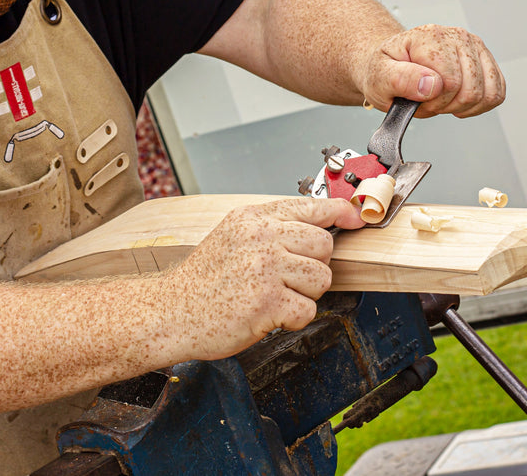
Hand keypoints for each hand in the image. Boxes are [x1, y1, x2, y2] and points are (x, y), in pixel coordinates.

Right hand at [162, 198, 363, 360]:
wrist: (170, 312)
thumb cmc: (203, 281)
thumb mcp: (233, 237)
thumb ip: (271, 228)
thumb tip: (321, 223)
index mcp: (254, 218)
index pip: (311, 207)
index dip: (340, 213)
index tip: (356, 218)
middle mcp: (261, 237)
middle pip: (325, 245)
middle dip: (313, 267)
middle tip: (286, 280)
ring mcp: (265, 268)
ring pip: (322, 278)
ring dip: (305, 295)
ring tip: (275, 298)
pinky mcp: (267, 302)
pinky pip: (308, 310)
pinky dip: (293, 320)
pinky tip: (269, 316)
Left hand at [361, 24, 504, 117]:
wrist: (392, 63)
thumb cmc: (386, 69)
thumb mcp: (379, 77)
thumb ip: (401, 79)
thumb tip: (430, 84)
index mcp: (430, 37)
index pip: (450, 82)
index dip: (434, 101)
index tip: (418, 99)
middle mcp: (456, 36)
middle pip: (471, 90)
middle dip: (448, 105)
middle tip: (428, 100)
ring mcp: (474, 46)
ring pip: (487, 93)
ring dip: (464, 105)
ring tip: (443, 98)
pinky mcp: (486, 60)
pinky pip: (497, 92)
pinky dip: (479, 105)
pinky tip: (459, 99)